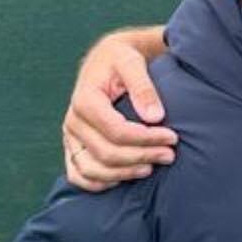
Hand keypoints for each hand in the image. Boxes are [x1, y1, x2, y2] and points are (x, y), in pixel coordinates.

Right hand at [61, 26, 176, 190]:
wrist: (105, 60)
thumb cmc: (120, 59)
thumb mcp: (132, 61)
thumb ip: (143, 87)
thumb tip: (155, 118)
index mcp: (85, 99)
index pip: (117, 131)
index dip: (146, 139)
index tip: (172, 137)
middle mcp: (73, 120)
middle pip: (107, 153)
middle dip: (141, 156)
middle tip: (169, 154)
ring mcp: (70, 136)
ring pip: (92, 169)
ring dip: (123, 174)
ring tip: (150, 168)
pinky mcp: (72, 146)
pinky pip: (77, 174)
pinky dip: (98, 183)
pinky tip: (122, 180)